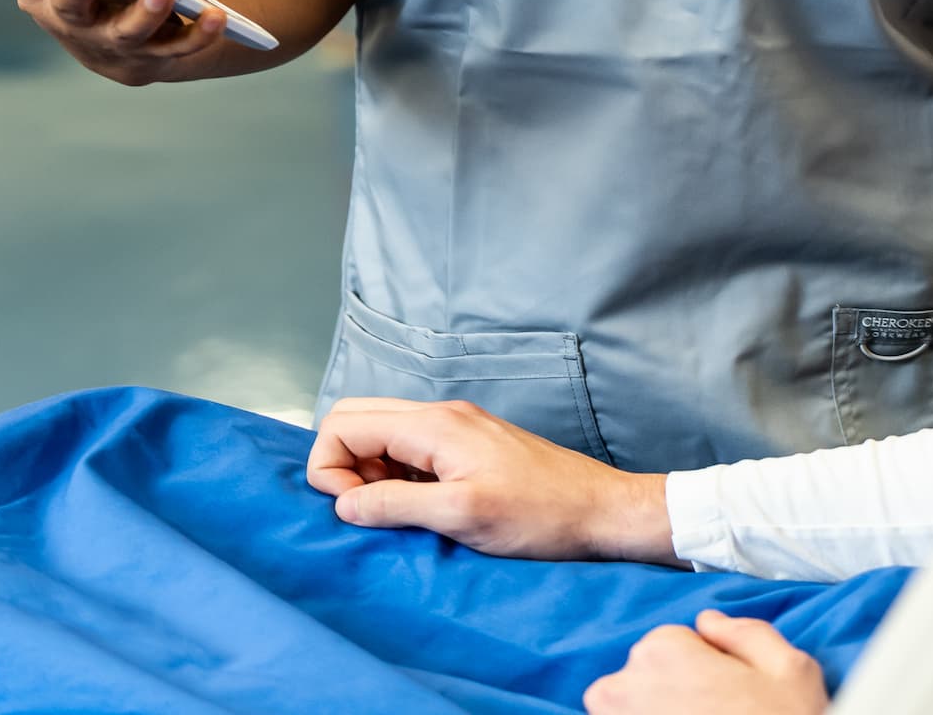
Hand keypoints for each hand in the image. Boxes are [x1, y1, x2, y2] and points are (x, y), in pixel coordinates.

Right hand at [309, 397, 673, 563]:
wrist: (601, 511)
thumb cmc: (541, 514)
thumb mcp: (461, 516)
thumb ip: (395, 506)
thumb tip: (343, 504)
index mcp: (434, 425)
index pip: (344, 423)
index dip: (330, 468)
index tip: (349, 510)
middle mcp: (440, 416)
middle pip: (357, 420)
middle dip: (344, 466)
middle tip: (366, 511)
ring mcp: (456, 429)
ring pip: (382, 436)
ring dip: (372, 475)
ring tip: (399, 516)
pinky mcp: (470, 447)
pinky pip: (411, 452)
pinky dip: (399, 478)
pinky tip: (422, 510)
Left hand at [583, 611, 830, 714]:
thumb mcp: (790, 668)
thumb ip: (746, 632)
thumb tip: (710, 622)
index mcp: (663, 649)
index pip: (674, 643)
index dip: (705, 667)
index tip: (725, 694)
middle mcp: (623, 686)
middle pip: (646, 677)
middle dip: (674, 693)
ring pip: (632, 710)